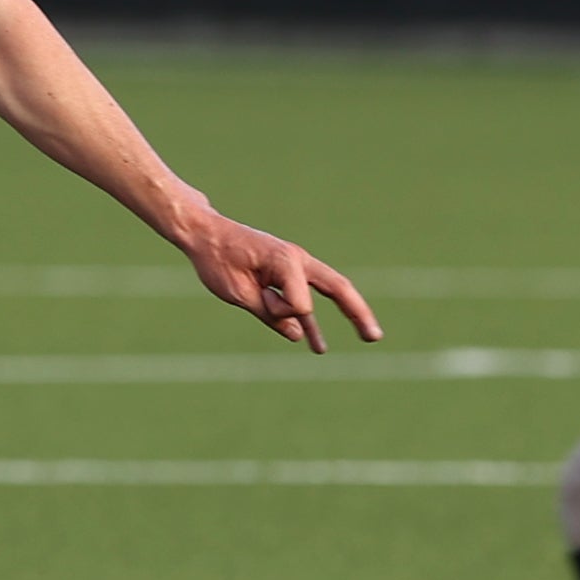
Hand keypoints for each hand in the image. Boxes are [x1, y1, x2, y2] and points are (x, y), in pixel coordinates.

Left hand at [177, 211, 383, 354]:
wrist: (204, 233)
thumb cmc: (217, 259)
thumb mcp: (238, 291)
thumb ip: (270, 313)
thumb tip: (297, 333)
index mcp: (287, 261)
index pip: (300, 303)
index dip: (281, 312)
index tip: (259, 301)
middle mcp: (297, 261)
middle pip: (339, 288)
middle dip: (358, 313)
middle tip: (374, 337)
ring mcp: (293, 267)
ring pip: (328, 293)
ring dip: (347, 316)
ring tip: (369, 338)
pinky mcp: (284, 275)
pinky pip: (305, 300)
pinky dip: (311, 321)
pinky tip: (317, 345)